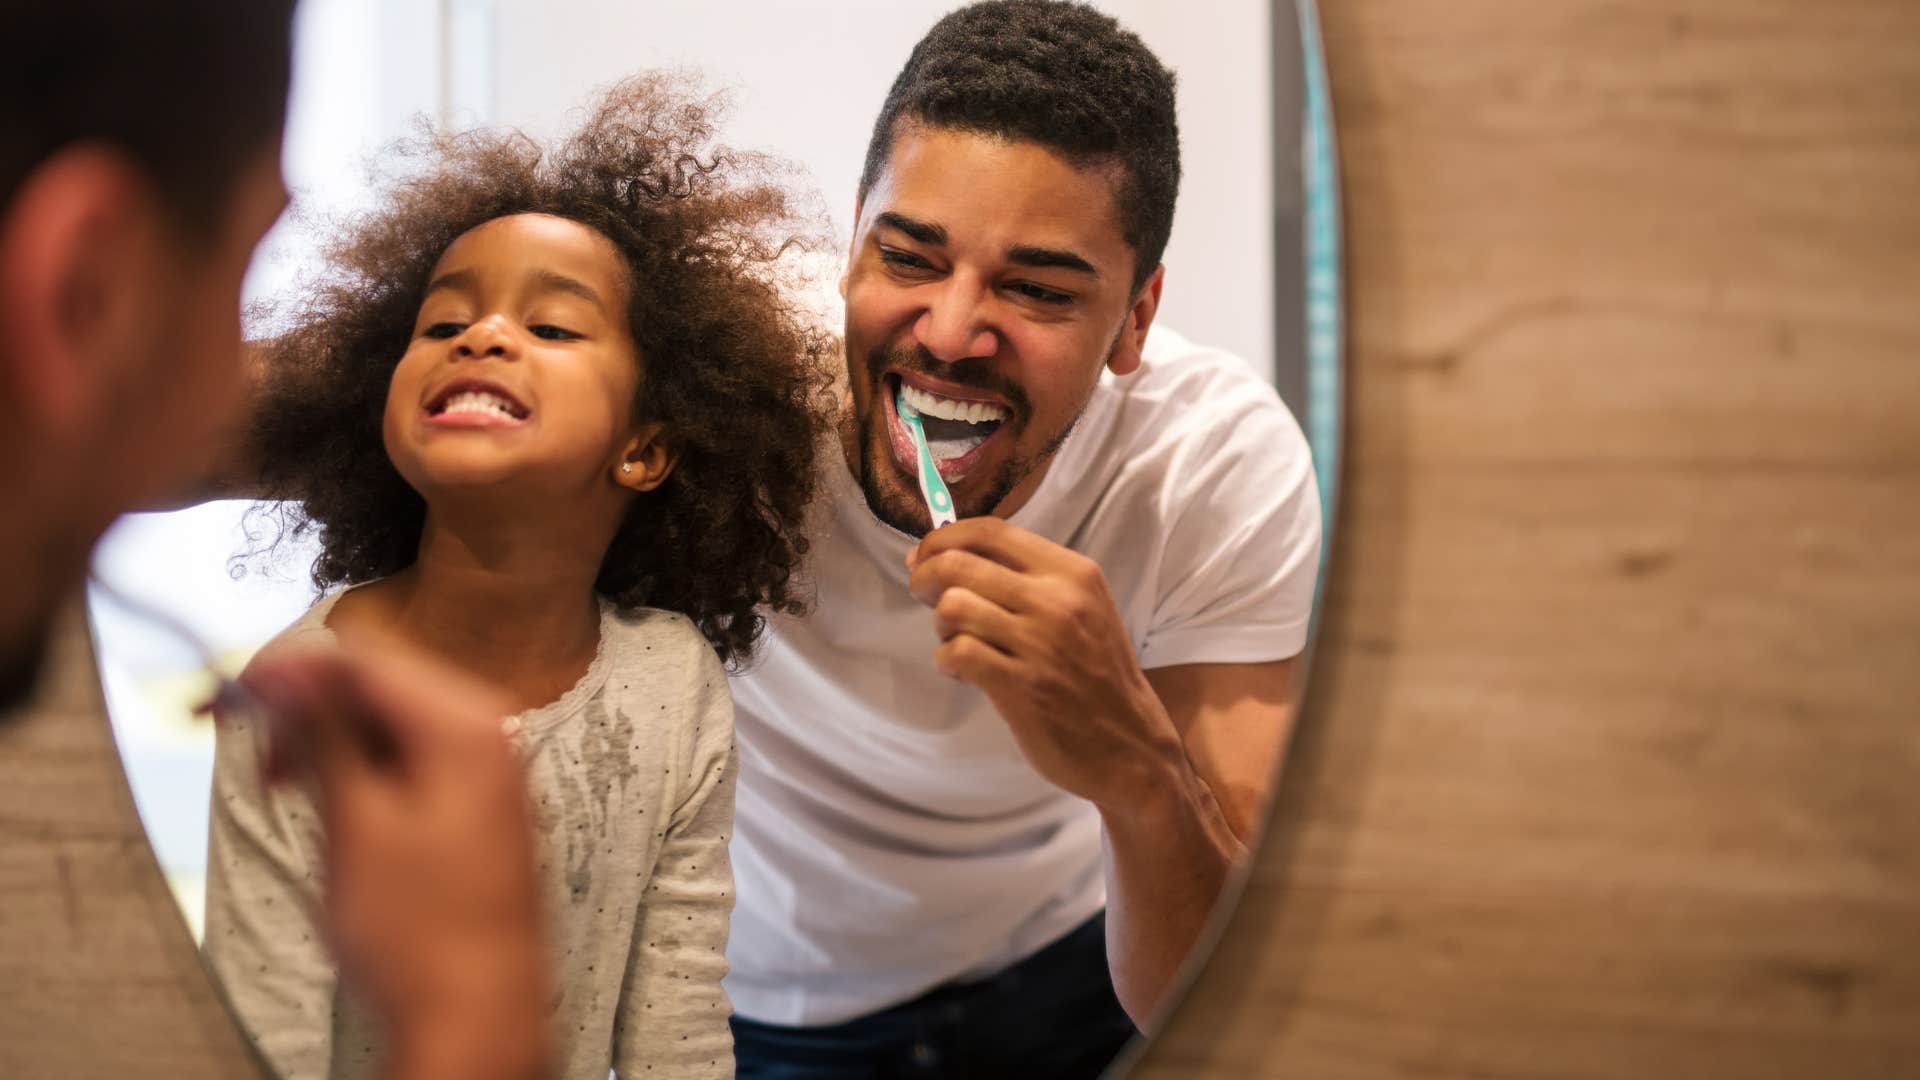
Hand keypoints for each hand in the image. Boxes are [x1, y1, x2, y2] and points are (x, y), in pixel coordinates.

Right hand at [240, 643, 551, 1079]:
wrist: (478, 1016)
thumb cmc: (421, 935)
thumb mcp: (355, 824)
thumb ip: (324, 737)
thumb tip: (286, 677)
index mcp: (468, 727)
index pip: (366, 663)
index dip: (291, 670)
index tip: (232, 690)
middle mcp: (491, 737)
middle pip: (382, 686)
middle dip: (308, 706)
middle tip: (246, 739)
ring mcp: (491, 774)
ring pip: (393, 724)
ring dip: (330, 739)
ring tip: (278, 781)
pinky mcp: (480, 809)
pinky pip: (414, 760)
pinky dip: (364, 768)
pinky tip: (325, 797)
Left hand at [906, 517, 1184, 813]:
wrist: (1130, 744)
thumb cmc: (1096, 672)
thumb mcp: (1081, 609)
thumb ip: (1026, 580)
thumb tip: (945, 555)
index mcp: (1072, 573)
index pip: (990, 531)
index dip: (944, 537)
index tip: (925, 554)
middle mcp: (1056, 601)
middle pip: (959, 564)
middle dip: (925, 576)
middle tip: (921, 592)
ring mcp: (1038, 644)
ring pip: (953, 606)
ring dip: (940, 623)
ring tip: (954, 638)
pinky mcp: (1020, 686)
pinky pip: (956, 652)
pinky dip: (947, 659)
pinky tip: (961, 670)